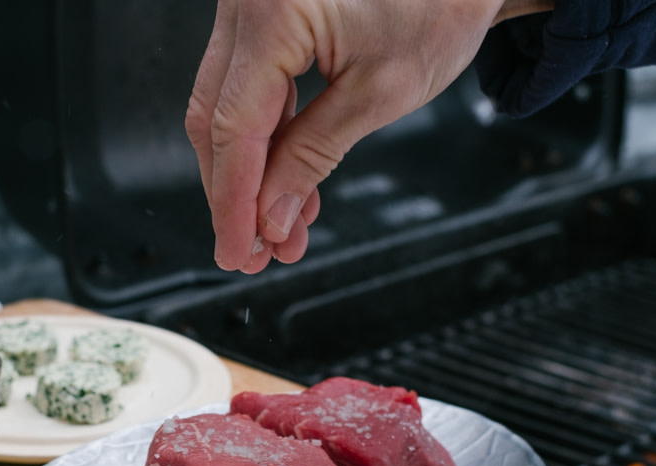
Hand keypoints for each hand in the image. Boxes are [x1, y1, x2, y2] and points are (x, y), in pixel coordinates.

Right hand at [186, 0, 507, 273]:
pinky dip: (267, 137)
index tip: (236, 250)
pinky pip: (249, 85)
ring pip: (226, 105)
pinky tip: (286, 183)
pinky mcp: (265, 14)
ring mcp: (250, 4)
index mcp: (273, 10)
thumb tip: (272, 214)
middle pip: (215, 117)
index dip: (233, 201)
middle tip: (254, 251)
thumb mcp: (380, 92)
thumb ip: (314, 156)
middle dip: (236, 193)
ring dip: (252, 172)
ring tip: (279, 228)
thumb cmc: (440, 0)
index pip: (232, 127)